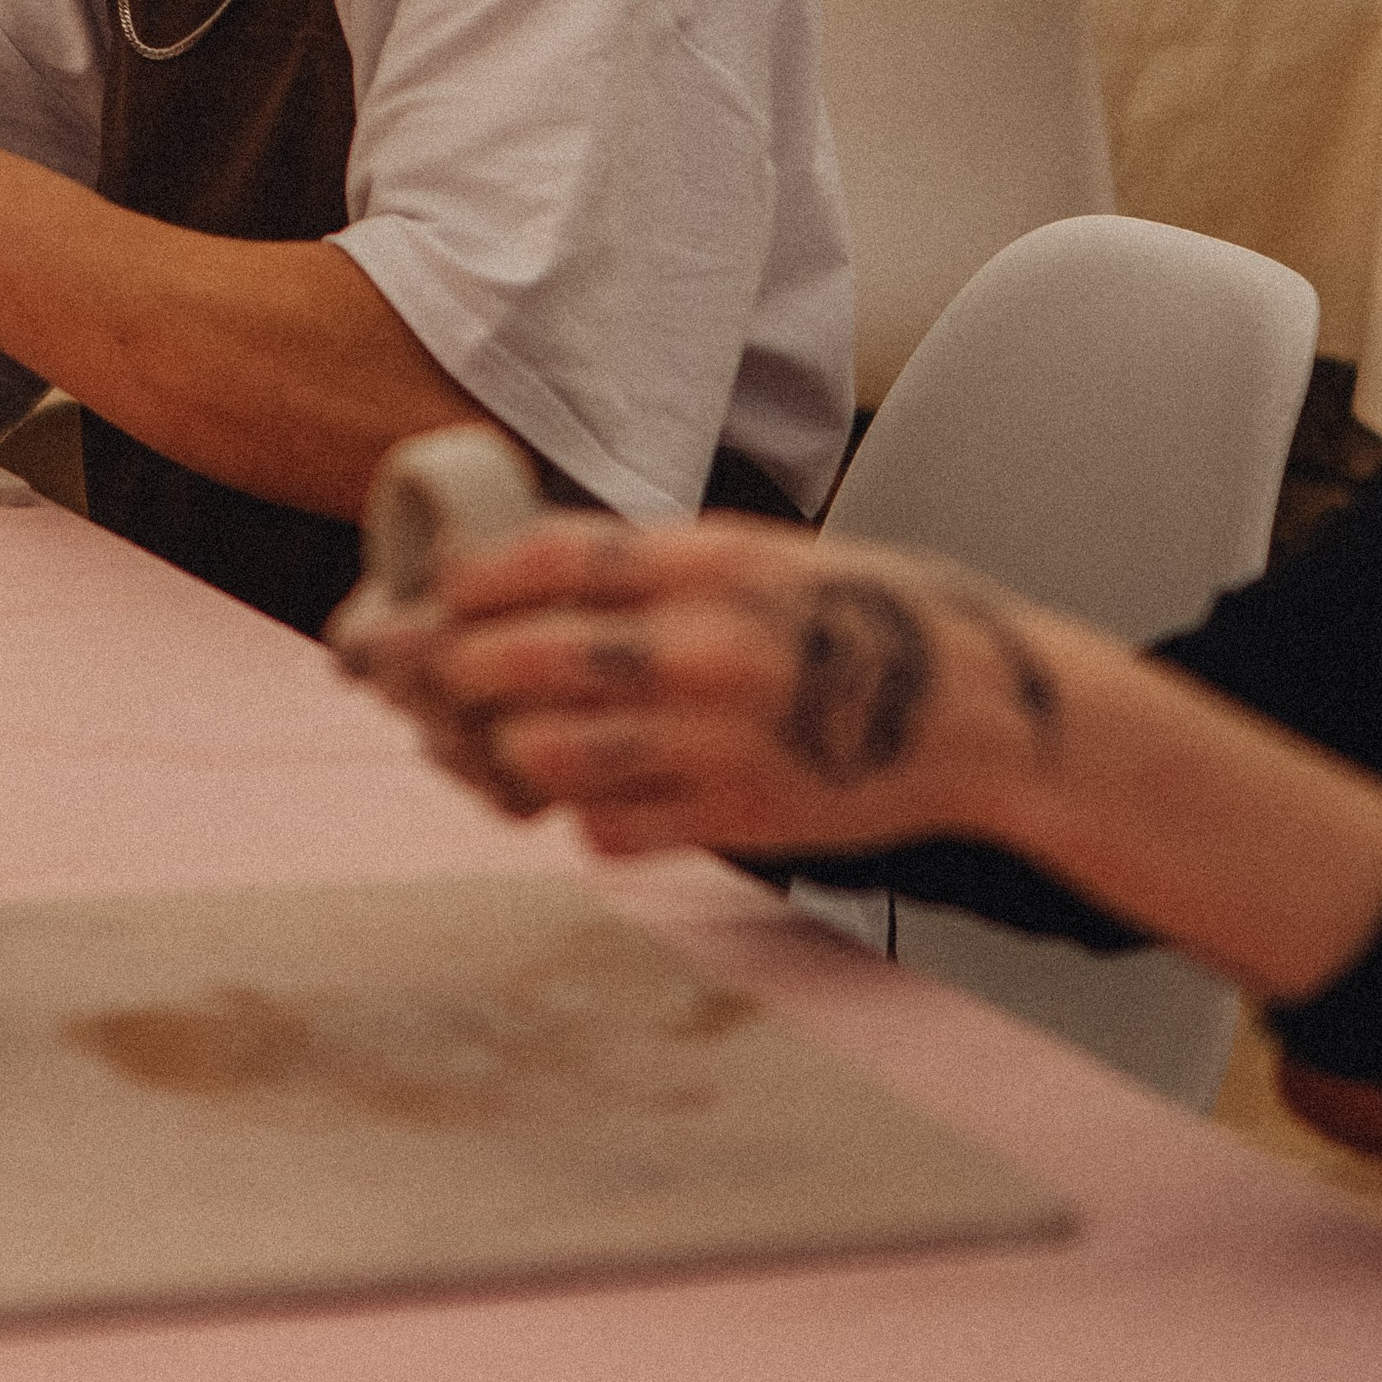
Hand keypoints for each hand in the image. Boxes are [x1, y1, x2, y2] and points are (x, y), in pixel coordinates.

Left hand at [332, 514, 1067, 862]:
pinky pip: (606, 828)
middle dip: (438, 671)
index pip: (547, 561)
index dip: (464, 582)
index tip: (426, 595)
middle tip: (400, 676)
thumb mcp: (758, 553)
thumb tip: (510, 572)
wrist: (981, 710)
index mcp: (709, 561)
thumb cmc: (857, 616)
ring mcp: (720, 740)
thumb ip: (647, 565)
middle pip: (519, 661)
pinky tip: (571, 792)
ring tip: (471, 741)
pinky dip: (576, 813)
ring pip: (542, 754)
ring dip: (490, 751)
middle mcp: (707, 646)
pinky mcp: (737, 818)